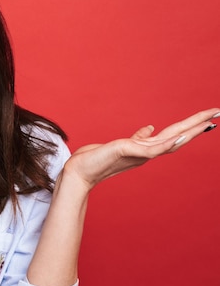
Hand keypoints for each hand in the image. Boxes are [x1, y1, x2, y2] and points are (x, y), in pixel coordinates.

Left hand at [63, 108, 218, 190]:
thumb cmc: (98, 159)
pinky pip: (154, 148)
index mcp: (146, 148)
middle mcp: (146, 152)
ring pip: (171, 141)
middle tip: (218, 113)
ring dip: (190, 132)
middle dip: (198, 125)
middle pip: (178, 136)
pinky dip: (169, 143)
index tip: (209, 116)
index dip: (191, 126)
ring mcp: (139, 154)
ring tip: (208, 122)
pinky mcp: (128, 152)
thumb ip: (139, 138)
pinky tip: (182, 136)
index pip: (174, 135)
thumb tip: (151, 127)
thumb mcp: (122, 145)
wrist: (79, 172)